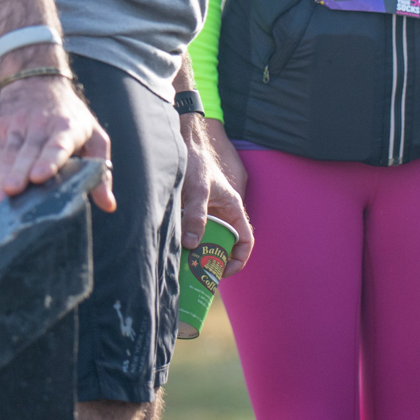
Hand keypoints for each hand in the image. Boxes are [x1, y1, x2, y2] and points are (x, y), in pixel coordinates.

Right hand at [0, 72, 114, 210]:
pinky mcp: (0, 126)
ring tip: (0, 199)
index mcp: (68, 127)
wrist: (37, 78)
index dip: (49, 159)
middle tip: (13, 192)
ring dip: (3, 175)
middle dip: (20, 172)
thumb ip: (101, 171)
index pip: (59, 144)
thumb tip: (108, 205)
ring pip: (10, 153)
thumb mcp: (94, 136)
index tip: (40, 176)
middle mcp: (42, 124)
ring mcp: (18, 124)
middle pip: (29, 152)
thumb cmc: (71, 116)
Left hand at [178, 115, 253, 274]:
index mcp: (233, 208)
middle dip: (215, 260)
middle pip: (225, 244)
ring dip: (199, 252)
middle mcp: (223, 213)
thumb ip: (195, 216)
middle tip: (199, 274)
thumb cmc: (196, 163)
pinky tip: (175, 248)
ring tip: (185, 265)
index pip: (245, 240)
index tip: (223, 271)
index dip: (239, 259)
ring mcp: (209, 213)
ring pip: (208, 239)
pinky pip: (194, 231)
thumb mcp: (196, 190)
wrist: (182, 145)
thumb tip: (192, 245)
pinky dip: (188, 242)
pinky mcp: (193, 211)